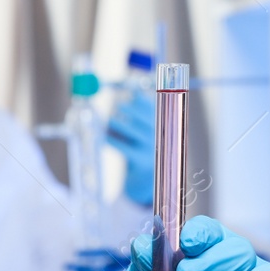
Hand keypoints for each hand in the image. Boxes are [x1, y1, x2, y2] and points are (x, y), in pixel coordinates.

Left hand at [106, 93, 155, 207]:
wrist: (148, 177)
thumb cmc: (146, 147)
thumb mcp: (148, 130)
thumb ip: (143, 113)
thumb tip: (133, 93)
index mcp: (164, 126)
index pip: (154, 108)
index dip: (142, 100)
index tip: (132, 93)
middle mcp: (161, 136)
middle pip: (143, 117)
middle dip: (129, 109)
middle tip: (119, 106)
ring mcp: (151, 148)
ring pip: (131, 130)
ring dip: (117, 123)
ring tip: (110, 120)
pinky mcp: (140, 160)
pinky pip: (123, 146)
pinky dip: (112, 138)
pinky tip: (105, 135)